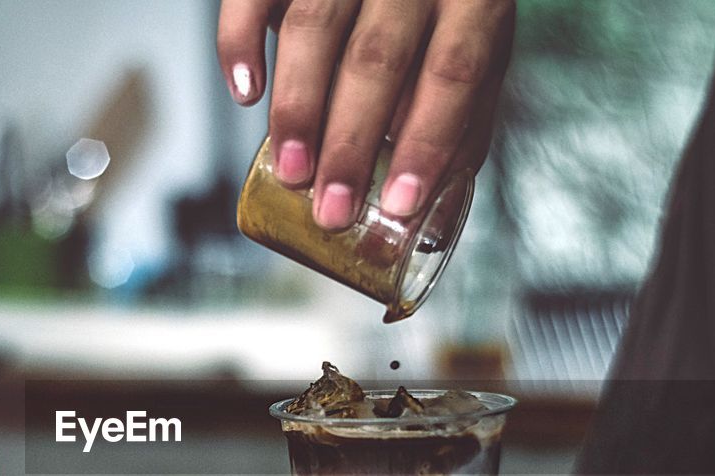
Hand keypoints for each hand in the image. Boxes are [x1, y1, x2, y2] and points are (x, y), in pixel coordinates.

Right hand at [218, 0, 513, 230]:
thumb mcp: (473, 36)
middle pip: (378, 59)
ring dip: (299, 107)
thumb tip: (435, 199)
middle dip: (350, 143)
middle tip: (331, 208)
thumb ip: (463, 104)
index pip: (454, 71)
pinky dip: (241, 43)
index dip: (428, 140)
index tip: (400, 203)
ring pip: (316, 28)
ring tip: (292, 172)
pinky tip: (246, 92)